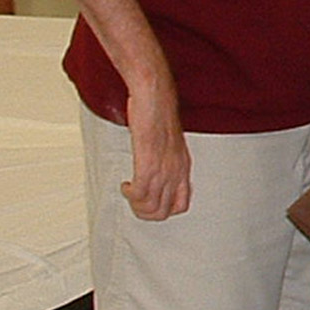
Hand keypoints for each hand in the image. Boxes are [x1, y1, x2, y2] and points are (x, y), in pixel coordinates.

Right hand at [122, 71, 190, 219]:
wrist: (155, 97)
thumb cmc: (158, 115)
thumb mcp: (169, 142)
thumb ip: (166, 159)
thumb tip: (156, 170)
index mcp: (183, 167)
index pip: (181, 205)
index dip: (163, 209)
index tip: (148, 200)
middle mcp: (177, 172)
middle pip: (163, 212)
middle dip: (144, 212)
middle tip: (133, 201)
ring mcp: (164, 169)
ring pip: (151, 208)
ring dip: (135, 206)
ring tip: (128, 193)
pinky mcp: (148, 164)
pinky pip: (140, 193)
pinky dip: (129, 195)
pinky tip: (125, 185)